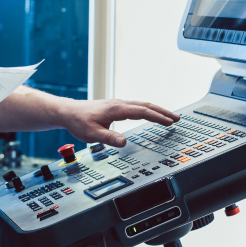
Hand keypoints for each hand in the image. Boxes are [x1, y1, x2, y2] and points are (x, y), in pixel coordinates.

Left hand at [60, 99, 178, 147]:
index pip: (142, 111)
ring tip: (169, 117)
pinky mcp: (116, 106)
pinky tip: (151, 114)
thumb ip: (108, 138)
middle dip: (163, 112)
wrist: (68, 112)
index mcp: (116, 109)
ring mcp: (118, 104)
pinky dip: (148, 109)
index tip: (170, 122)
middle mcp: (119, 104)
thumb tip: (124, 142)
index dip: (157, 117)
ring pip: (142, 104)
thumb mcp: (92, 134)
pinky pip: (137, 106)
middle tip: (177, 118)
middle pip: (146, 105)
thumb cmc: (79, 122)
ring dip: (157, 110)